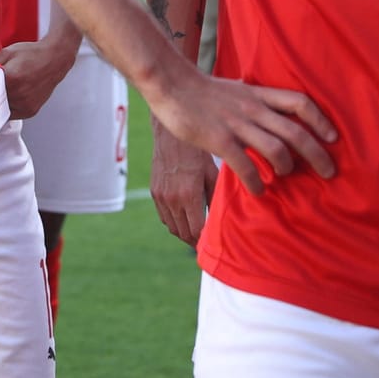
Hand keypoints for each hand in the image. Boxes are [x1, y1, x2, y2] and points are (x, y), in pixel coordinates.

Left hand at [0, 37, 76, 119]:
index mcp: (11, 79)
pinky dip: (8, 107)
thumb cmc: (33, 54)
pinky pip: (12, 114)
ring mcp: (26, 105)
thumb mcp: (7, 53)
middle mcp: (19, 94)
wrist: (55, 59)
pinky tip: (11, 95)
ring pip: (2, 110)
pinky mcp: (31, 111)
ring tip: (4, 90)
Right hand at [148, 67, 336, 196]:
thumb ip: (256, 101)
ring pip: (276, 149)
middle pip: (296, 132)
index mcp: (259, 95)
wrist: (171, 84)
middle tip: (328, 172)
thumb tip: (271, 113)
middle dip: (317, 154)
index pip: (300, 102)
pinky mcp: (219, 139)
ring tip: (286, 176)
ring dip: (287, 166)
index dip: (321, 120)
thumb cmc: (202, 90)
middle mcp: (253, 109)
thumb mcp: (237, 89)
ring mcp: (237, 124)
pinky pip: (245, 165)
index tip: (333, 137)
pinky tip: (258, 191)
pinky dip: (255, 182)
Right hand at [151, 125, 218, 247]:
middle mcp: (172, 199)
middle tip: (207, 243)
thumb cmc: (197, 151)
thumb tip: (223, 217)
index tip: (213, 243)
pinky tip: (184, 219)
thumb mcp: (212, 173)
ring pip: (172, 228)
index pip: (196, 230)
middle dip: (195, 241)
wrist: (170, 134)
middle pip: (183, 233)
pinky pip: (164, 217)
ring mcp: (161, 197)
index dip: (205, 240)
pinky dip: (174, 223)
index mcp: (188, 195)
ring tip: (197, 234)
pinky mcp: (154, 192)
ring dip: (184, 234)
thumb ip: (216, 197)